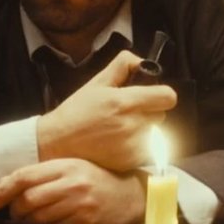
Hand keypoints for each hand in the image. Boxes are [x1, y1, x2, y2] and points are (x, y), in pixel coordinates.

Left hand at [0, 158, 146, 223]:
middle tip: (15, 212)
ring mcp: (80, 203)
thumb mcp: (73, 167)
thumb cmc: (96, 179)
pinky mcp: (84, 220)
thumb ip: (43, 173)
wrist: (129, 194)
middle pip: (28, 198)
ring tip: (30, 218)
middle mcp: (73, 182)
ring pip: (38, 216)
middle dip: (15, 209)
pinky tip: (47, 223)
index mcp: (68, 165)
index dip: (4, 189)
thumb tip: (5, 185)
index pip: (26, 176)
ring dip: (27, 221)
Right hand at [37, 50, 176, 170]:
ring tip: (120, 129)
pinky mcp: (130, 162)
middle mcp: (132, 124)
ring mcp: (132, 145)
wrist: (56, 143)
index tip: (151, 96)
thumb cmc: (77, 112)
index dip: (161, 94)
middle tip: (128, 113)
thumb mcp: (97, 83)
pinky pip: (146, 150)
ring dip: (144, 130)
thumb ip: (122, 66)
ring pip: (155, 133)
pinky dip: (137, 146)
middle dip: (150, 112)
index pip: (168, 96)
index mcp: (125, 102)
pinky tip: (118, 143)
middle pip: (162, 115)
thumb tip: (142, 62)